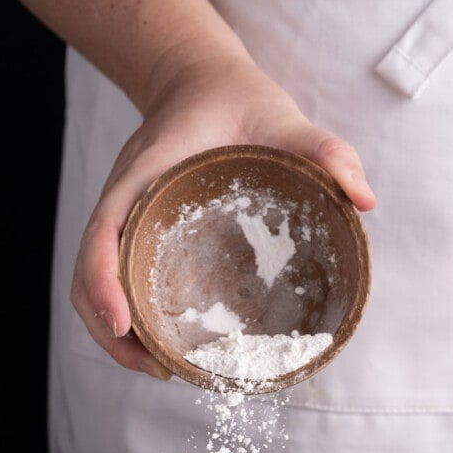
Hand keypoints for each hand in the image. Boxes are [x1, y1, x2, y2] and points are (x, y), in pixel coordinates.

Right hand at [71, 55, 375, 377]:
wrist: (199, 83)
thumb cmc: (235, 100)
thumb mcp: (281, 117)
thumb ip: (323, 150)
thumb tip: (364, 200)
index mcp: (142, 177)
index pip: (103, 234)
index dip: (102, 283)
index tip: (123, 324)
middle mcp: (123, 205)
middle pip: (88, 278)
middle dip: (112, 333)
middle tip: (160, 370)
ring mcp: (125, 223)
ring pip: (94, 287)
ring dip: (116, 336)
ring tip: (161, 369)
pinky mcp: (136, 236)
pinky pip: (117, 282)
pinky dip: (130, 320)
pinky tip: (163, 343)